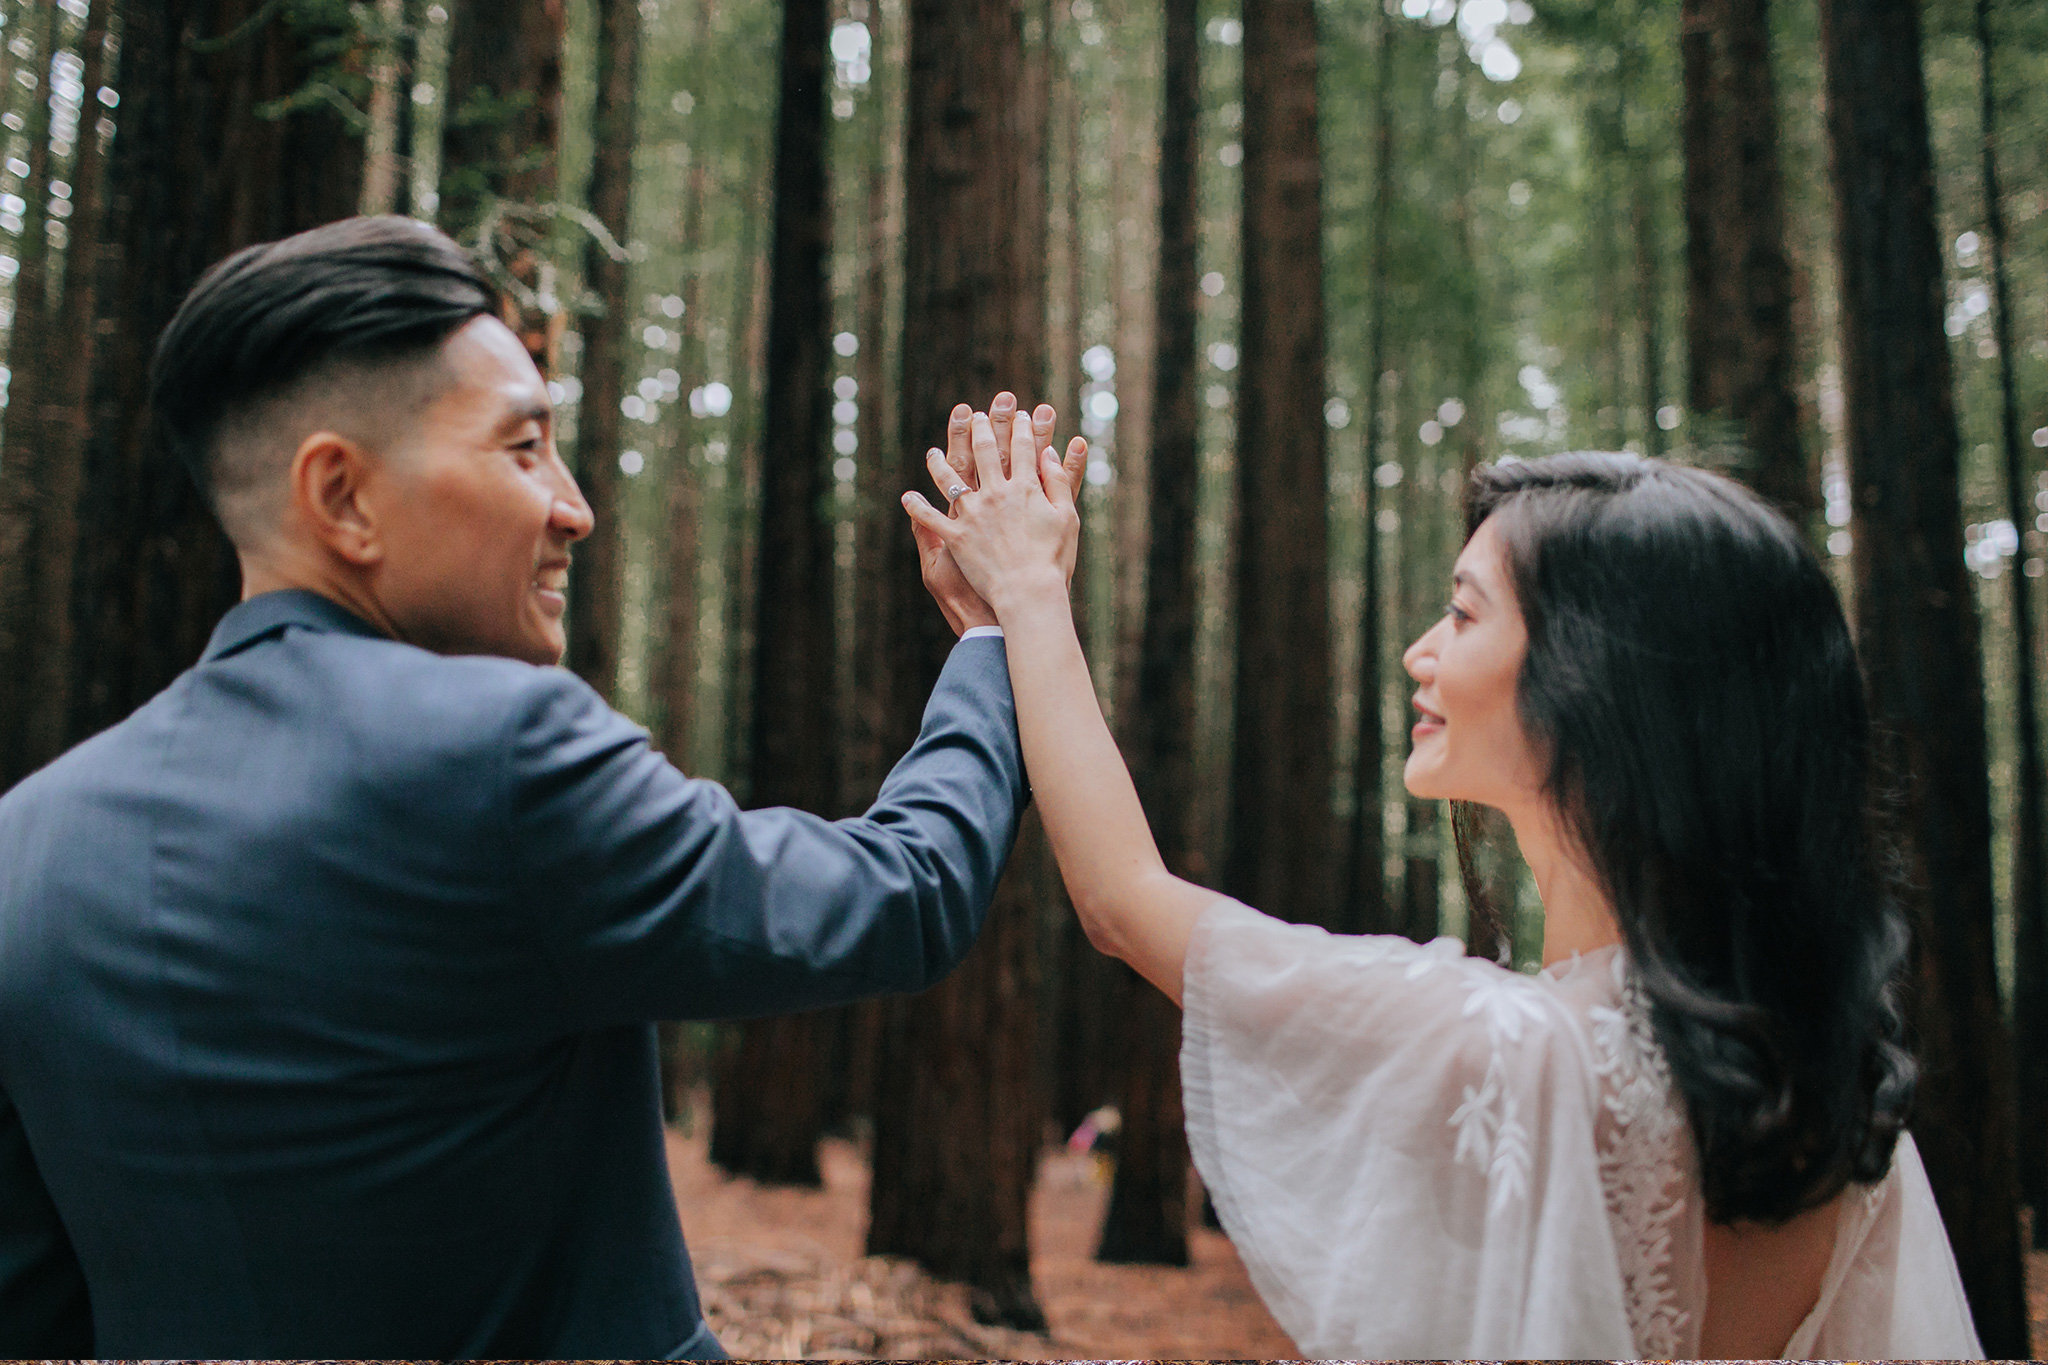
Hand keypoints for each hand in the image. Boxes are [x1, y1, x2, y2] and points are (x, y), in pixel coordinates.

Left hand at [934, 394, 1085, 582]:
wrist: (1029, 591)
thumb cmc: (1054, 558)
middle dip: (980, 430)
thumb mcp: (1068, 517)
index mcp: (1025, 488)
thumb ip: (1059, 482)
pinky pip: (930, 520)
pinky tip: (907, 497)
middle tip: (976, 416)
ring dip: (939, 462)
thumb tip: (1050, 453)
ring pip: (950, 480)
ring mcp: (973, 514)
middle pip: (985, 453)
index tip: (1022, 415)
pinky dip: (917, 508)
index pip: (1023, 449)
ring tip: (932, 452)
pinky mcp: (956, 537)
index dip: (1023, 429)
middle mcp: (995, 494)